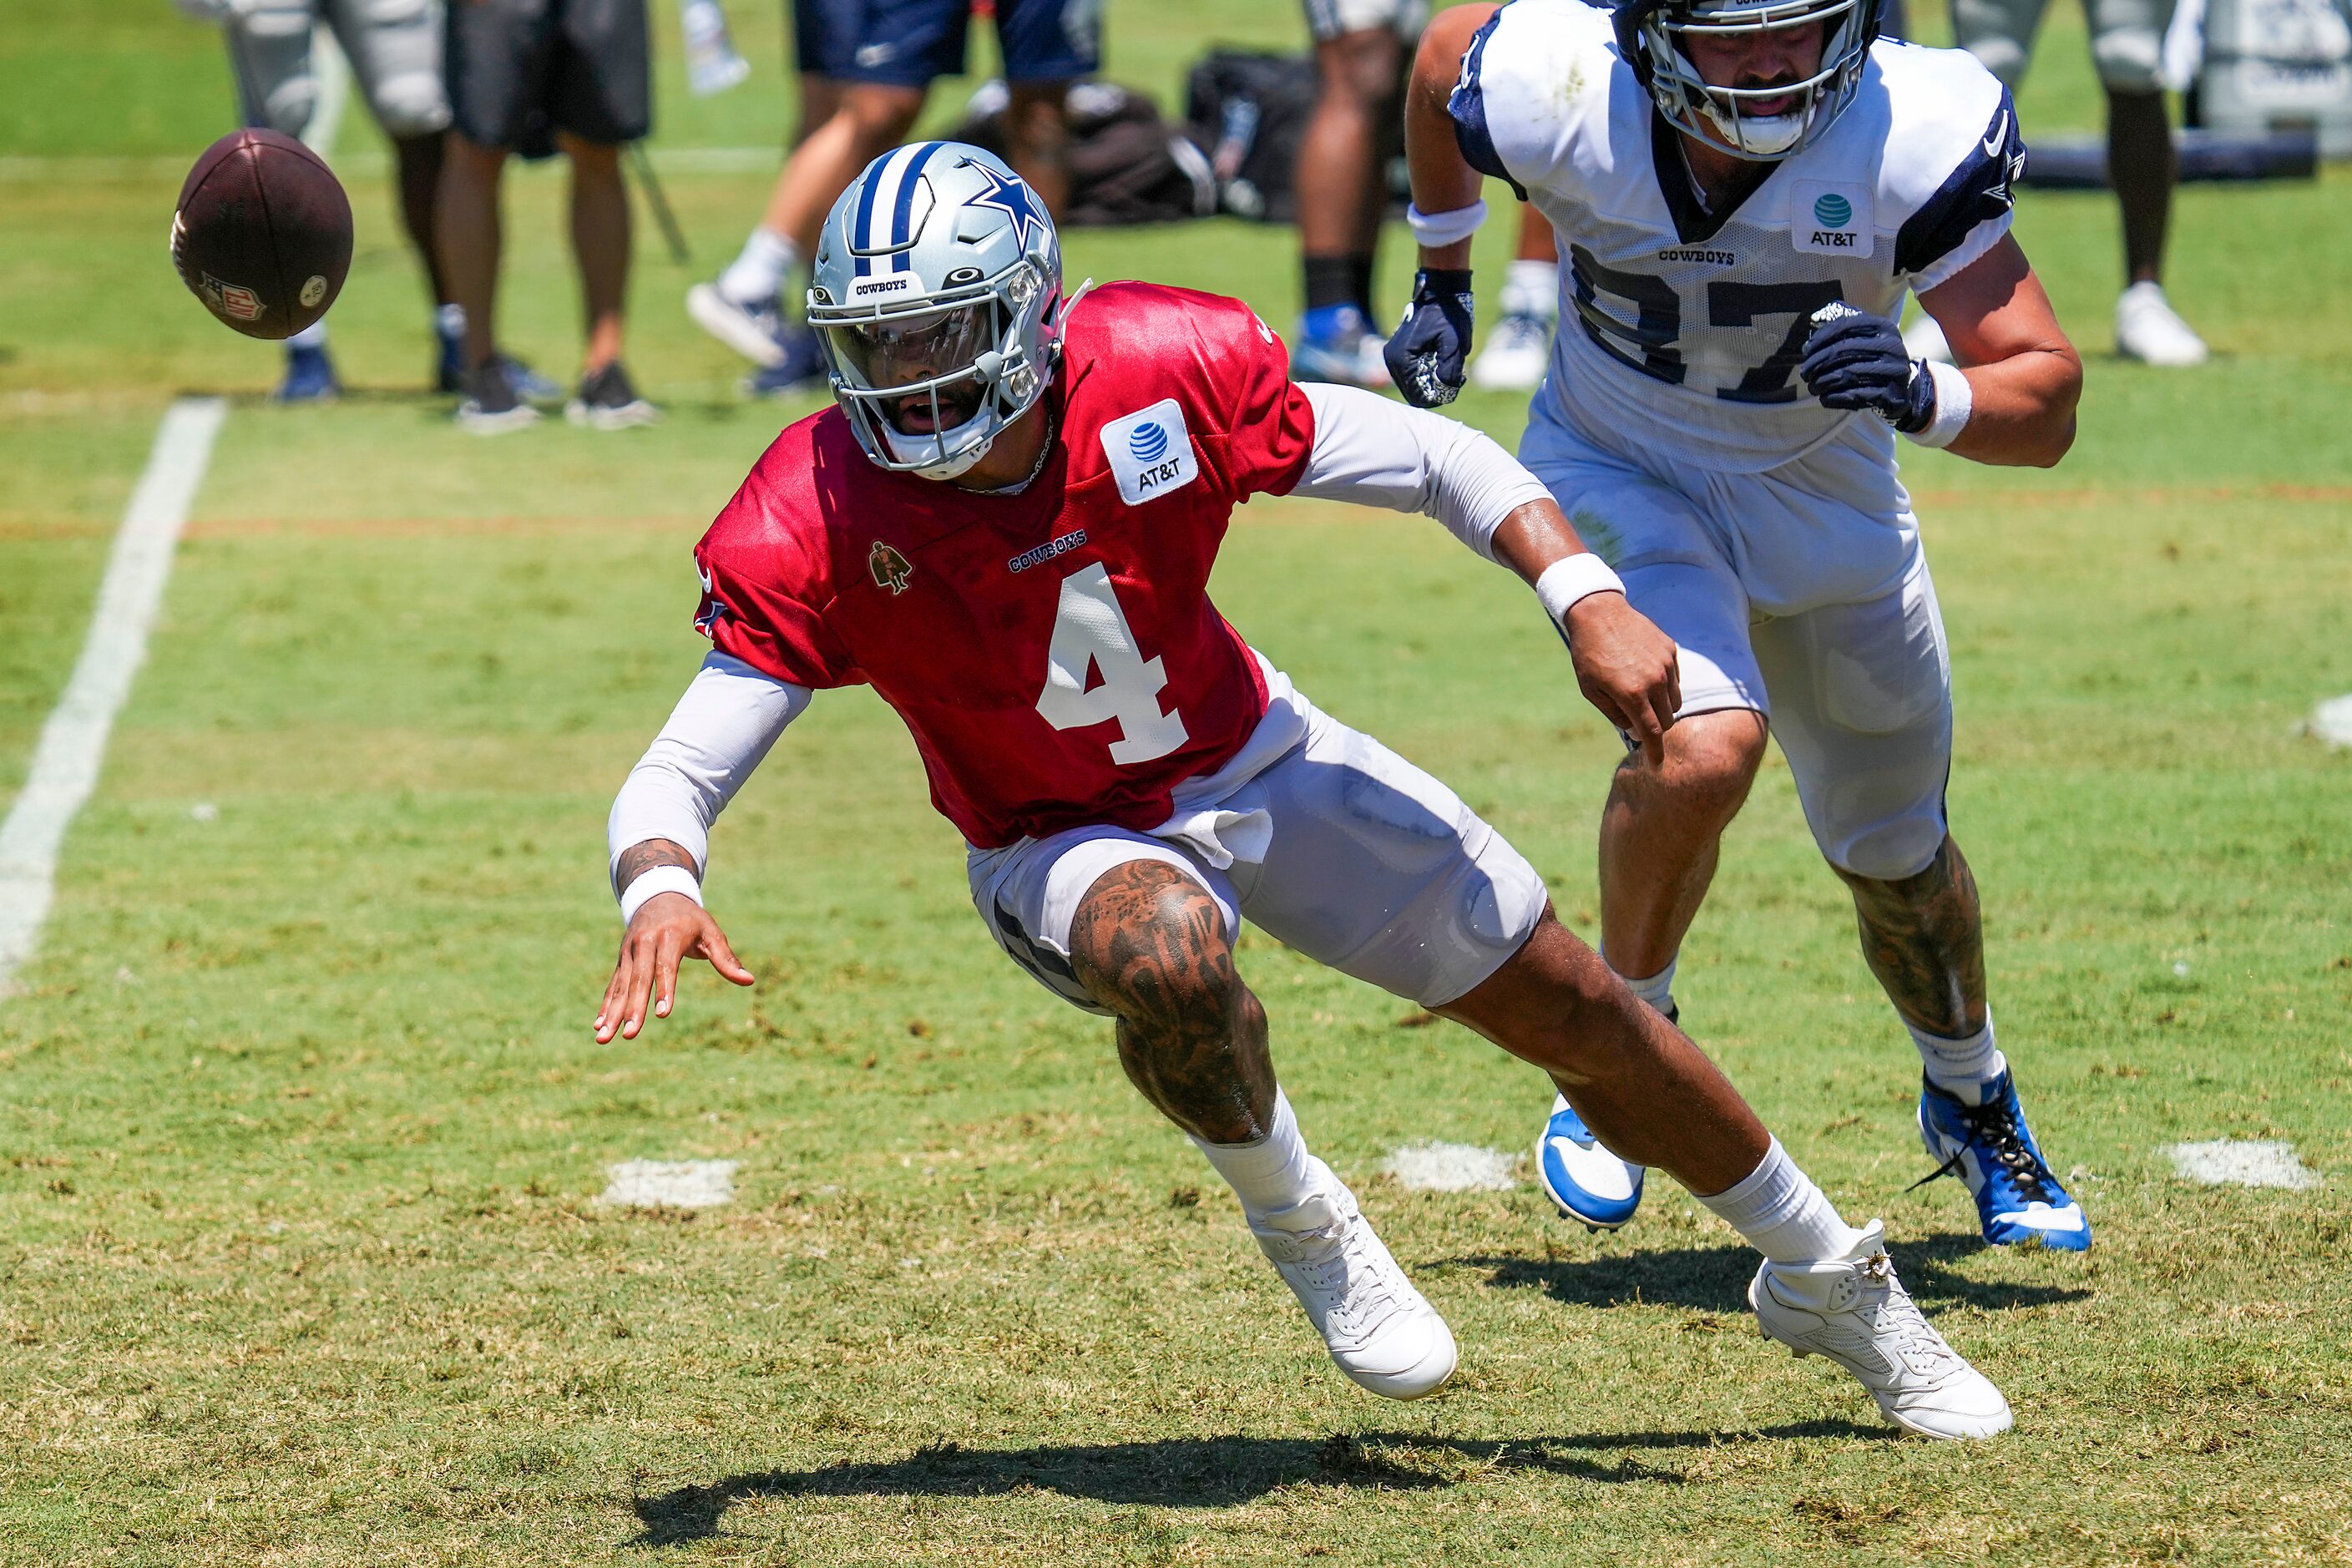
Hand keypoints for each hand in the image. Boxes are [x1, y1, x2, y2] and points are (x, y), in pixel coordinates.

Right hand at [594, 893, 753, 1042]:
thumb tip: (748, 980)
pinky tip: (599, 1025)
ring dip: (612, 1013)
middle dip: (633, 1008)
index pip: (666, 966)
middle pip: (639, 979)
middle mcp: (644, 943)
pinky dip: (606, 1005)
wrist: (657, 896)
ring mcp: (629, 952)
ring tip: (603, 1038)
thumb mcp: (711, 932)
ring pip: (621, 986)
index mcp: (669, 936)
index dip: (664, 990)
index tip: (663, 1014)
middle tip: (629, 1035)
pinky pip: (613, 985)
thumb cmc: (691, 919)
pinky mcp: (621, 961)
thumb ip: (726, 958)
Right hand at [1384, 269, 1475, 407]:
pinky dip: (1427, 374)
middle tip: (1458, 377)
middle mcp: (1392, 360)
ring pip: (1413, 385)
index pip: (1417, 396)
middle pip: (1414, 393)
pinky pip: (1412, 374)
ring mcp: (1393, 356)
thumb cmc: (1449, 316)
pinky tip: (1442, 362)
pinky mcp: (1398, 353)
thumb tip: (1445, 391)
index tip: (1457, 383)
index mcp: (1402, 359)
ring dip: (1432, 382)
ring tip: (1452, 368)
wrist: (1441, 292)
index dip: (1438, 397)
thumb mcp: (1455, 344)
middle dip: (1436, 390)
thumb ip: (1450, 370)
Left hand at [1564, 592, 1680, 766]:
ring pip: (1675, 700)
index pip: (1653, 732)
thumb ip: (1615, 714)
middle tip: (1640, 721)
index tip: (1657, 764)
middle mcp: (1654, 680)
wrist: (1599, 612)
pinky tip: (1645, 673)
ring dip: (1662, 706)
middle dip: (1656, 727)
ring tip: (1640, 695)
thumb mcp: (1591, 690)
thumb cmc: (1588, 654)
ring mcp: (1665, 664)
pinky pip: (1675, 678)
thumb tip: (1635, 731)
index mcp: (1632, 694)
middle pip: (1667, 719)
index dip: (1656, 752)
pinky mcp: (1670, 650)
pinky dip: (1664, 685)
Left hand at [1799, 306, 1934, 432]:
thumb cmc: (1874, 359)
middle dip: (1817, 363)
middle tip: (1805, 373)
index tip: (1806, 351)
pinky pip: (1856, 395)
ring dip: (1823, 382)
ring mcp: (1894, 370)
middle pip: (1843, 350)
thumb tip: (1815, 318)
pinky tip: (1825, 398)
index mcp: (1884, 327)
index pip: (1845, 325)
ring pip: (1847, 374)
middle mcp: (1892, 346)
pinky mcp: (1891, 393)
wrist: (1903, 389)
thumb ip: (1844, 323)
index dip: (1820, 338)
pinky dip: (1835, 397)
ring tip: (1812, 387)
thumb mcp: (1865, 336)